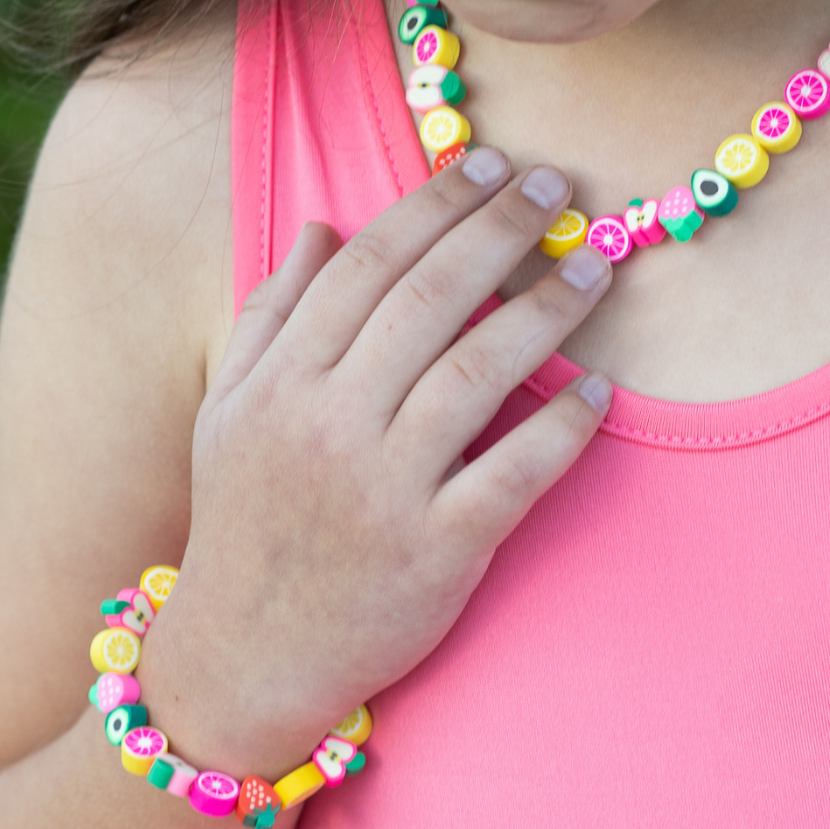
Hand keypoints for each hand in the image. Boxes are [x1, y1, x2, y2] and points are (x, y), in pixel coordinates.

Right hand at [140, 149, 612, 772]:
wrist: (243, 661)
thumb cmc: (245, 527)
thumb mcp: (229, 414)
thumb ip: (270, 316)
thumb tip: (319, 227)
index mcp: (280, 382)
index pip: (366, 266)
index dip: (434, 206)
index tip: (488, 166)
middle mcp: (327, 426)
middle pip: (428, 300)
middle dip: (499, 231)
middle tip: (555, 189)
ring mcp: (382, 491)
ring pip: (477, 374)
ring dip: (545, 310)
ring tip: (594, 267)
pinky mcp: (434, 554)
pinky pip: (512, 475)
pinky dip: (561, 430)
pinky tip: (600, 392)